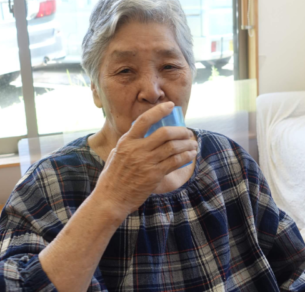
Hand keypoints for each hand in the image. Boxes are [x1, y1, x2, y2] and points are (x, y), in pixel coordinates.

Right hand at [93, 102, 196, 218]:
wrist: (111, 199)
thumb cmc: (112, 178)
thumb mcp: (115, 155)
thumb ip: (128, 144)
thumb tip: (139, 135)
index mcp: (126, 142)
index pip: (144, 120)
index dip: (159, 110)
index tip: (170, 105)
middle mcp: (137, 150)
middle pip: (165, 133)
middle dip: (180, 131)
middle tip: (187, 132)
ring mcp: (146, 163)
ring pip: (173, 148)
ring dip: (187, 144)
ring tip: (193, 144)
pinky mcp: (154, 175)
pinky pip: (175, 162)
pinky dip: (186, 157)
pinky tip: (190, 155)